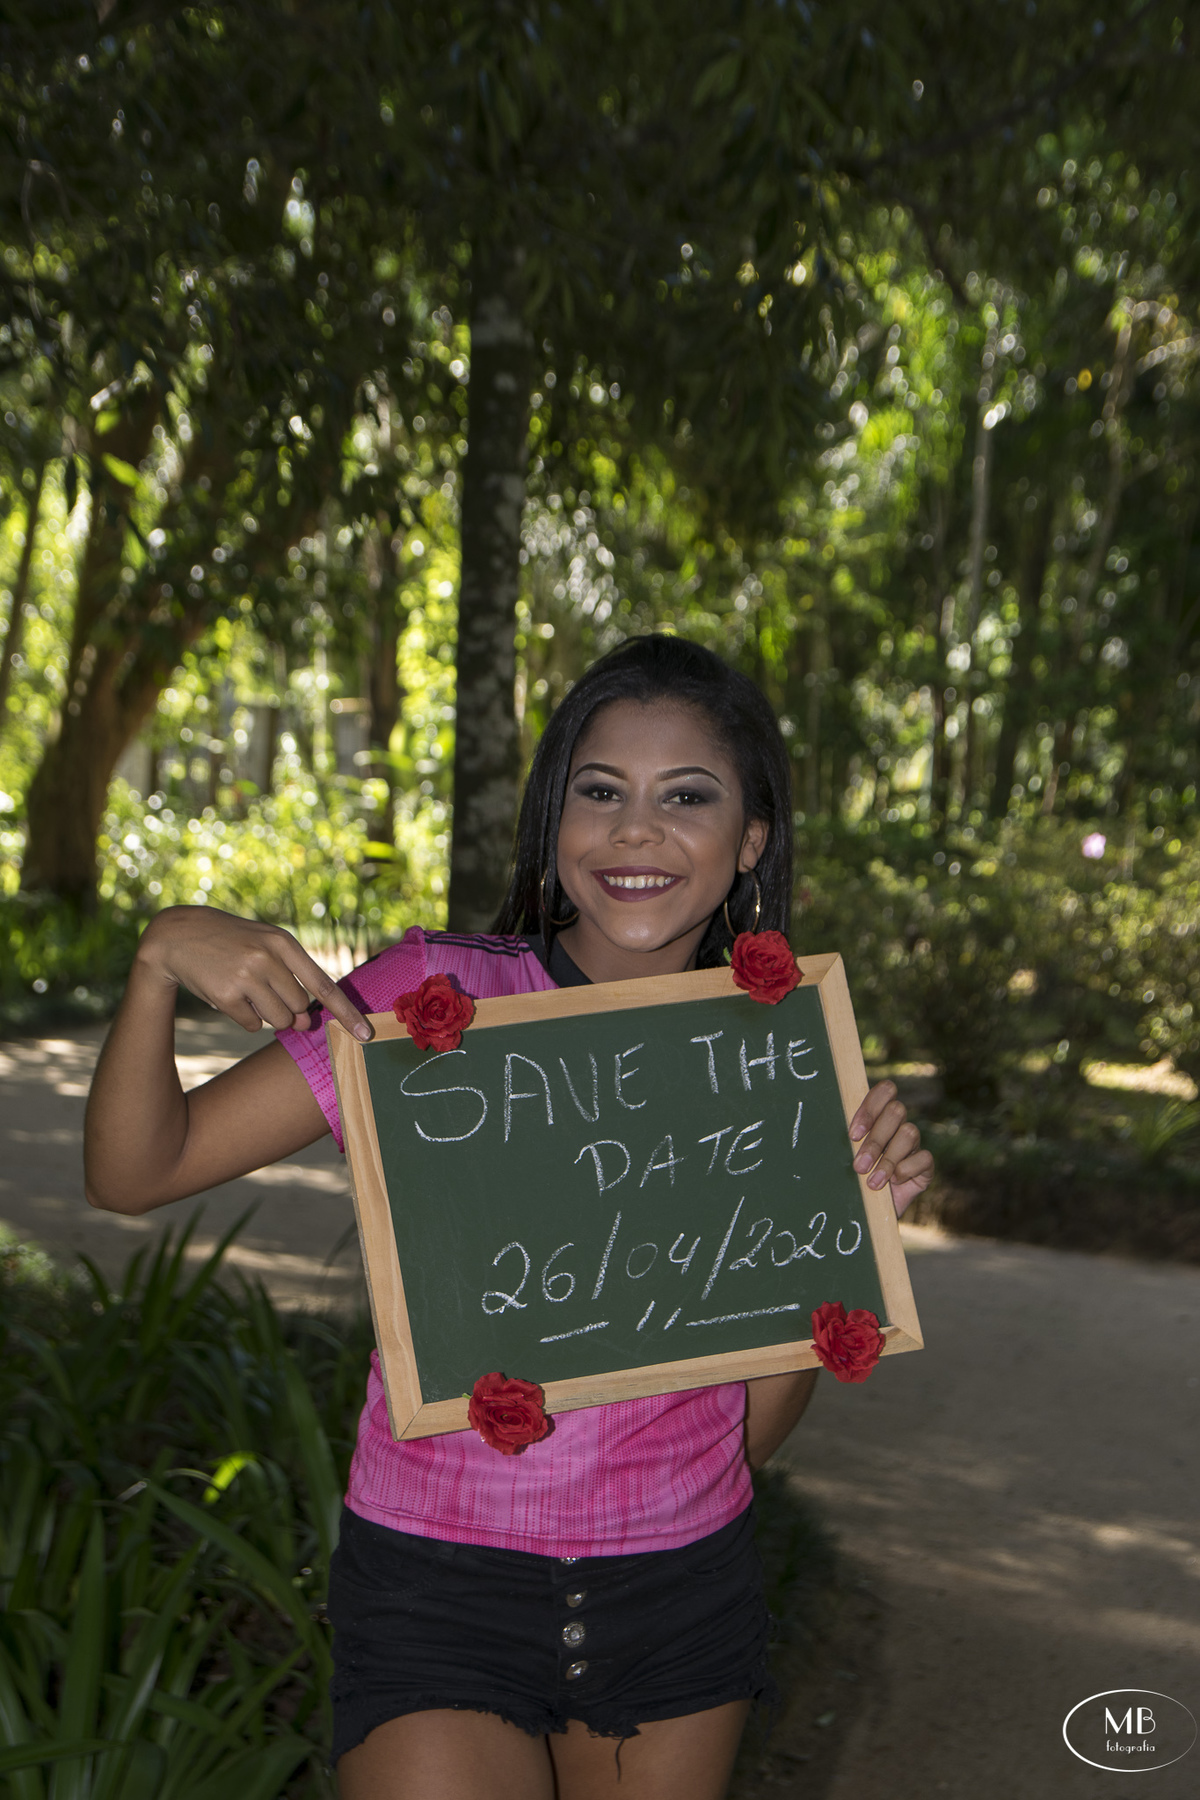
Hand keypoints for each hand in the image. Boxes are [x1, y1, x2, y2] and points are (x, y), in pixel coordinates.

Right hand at [136, 906, 372, 1039]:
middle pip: (299, 1007)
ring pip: (279, 1019)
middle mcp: (268, 958)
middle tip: (263, 990)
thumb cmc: (231, 942)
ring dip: (267, 1014)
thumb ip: (291, 979)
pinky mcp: (226, 996)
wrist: (178, 935)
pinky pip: (252, 1025)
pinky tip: (228, 995)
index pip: (323, 984)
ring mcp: (247, 977)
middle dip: (288, 1008)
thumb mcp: (264, 946)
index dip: (346, 1012)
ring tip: (246, 990)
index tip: (366, 1034)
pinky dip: (245, 1018)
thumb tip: (304, 1023)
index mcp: (283, 943)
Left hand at [849, 1079, 932, 1218]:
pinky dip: (906, 1170)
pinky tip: (894, 1182)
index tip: (853, 1135)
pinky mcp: (925, 1166)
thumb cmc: (854, 1180)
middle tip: (859, 1166)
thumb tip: (830, 1127)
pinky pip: (923, 1158)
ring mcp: (913, 1145)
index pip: (886, 1091)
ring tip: (872, 1183)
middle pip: (896, 1111)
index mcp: (878, 1117)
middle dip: (875, 1140)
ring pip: (909, 1133)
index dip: (871, 1108)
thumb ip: (848, 1140)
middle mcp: (898, 1126)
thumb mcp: (846, 1157)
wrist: (869, 1212)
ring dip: (887, 1160)